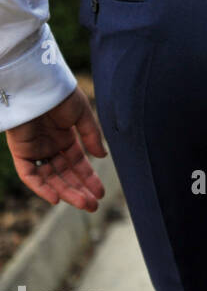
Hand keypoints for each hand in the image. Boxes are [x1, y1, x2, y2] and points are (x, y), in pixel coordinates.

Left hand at [5, 87, 107, 211]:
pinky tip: (55, 198)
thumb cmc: (61, 95)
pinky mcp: (21, 151)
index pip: (76, 164)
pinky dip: (40, 187)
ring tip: (83, 204)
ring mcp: (35, 150)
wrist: (37, 85)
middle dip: (79, 190)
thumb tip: (101, 156)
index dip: (88, 179)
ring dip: (65, 192)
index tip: (100, 192)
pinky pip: (29, 174)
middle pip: (64, 174)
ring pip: (49, 178)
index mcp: (64, 137)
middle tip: (93, 206)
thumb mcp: (82, 116)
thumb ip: (92, 136)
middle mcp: (49, 146)